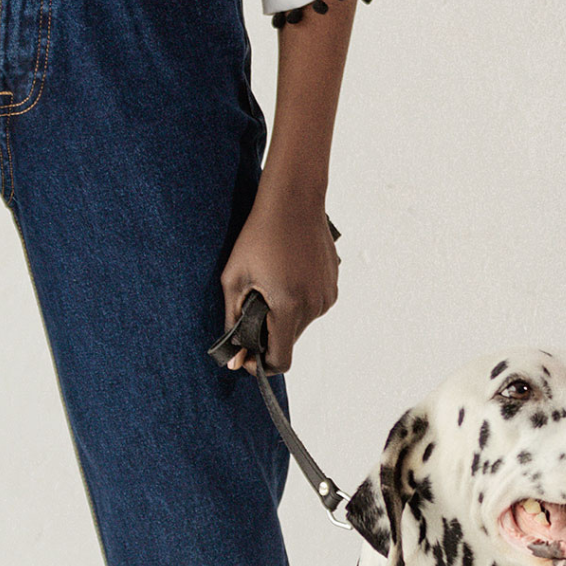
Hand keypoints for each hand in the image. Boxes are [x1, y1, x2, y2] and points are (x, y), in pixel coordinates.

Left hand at [220, 182, 340, 370]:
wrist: (293, 201)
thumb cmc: (258, 236)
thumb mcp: (235, 279)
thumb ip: (233, 323)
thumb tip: (234, 361)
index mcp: (288, 305)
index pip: (280, 360)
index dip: (260, 364)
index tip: (245, 353)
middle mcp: (314, 305)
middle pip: (289, 343)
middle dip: (268, 336)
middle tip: (250, 310)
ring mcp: (327, 296)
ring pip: (301, 326)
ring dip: (283, 318)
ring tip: (268, 288)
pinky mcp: (332, 286)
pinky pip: (312, 308)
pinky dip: (296, 303)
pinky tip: (284, 277)